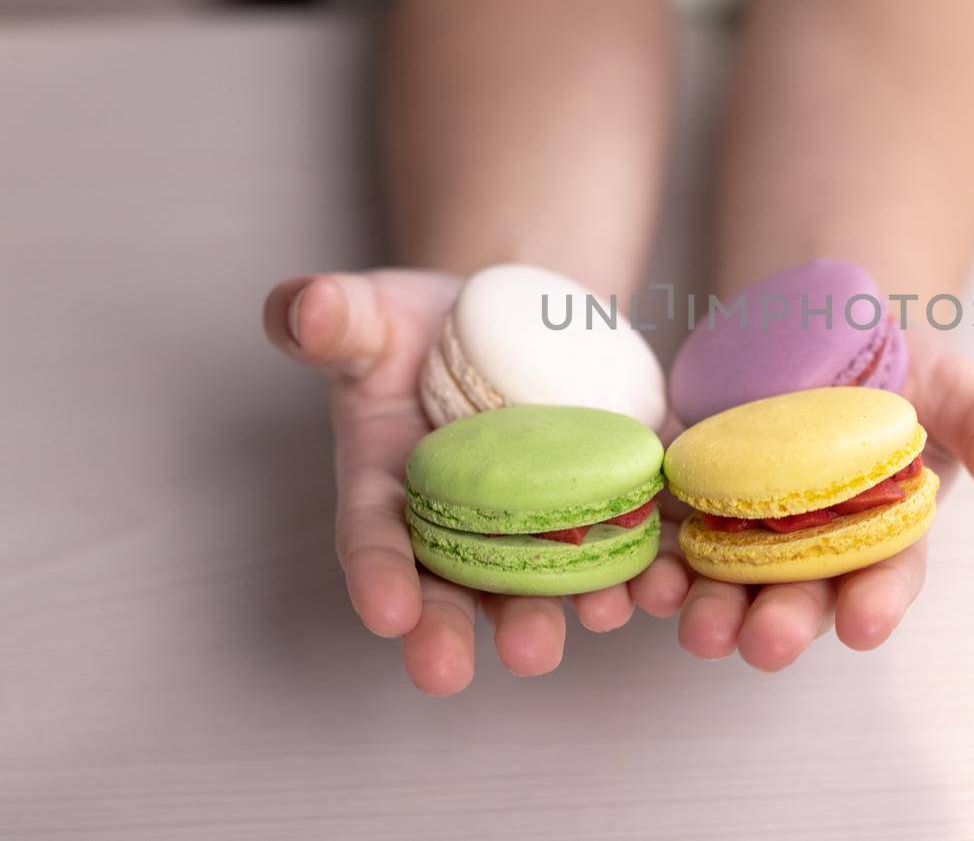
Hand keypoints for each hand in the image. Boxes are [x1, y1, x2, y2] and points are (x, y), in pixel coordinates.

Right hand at [262, 270, 691, 693]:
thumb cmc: (417, 328)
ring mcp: (535, 521)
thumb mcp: (368, 315)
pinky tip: (666, 582)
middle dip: (468, 629)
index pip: (375, 539)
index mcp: (389, 489)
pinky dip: (646, 566)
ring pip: (547, 581)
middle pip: (460, 587)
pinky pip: (624, 540)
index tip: (388, 613)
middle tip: (469, 665)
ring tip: (598, 620)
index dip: (379, 576)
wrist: (502, 316)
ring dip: (572, 606)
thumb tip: (308, 308)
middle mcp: (460, 525)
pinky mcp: (601, 499)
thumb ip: (330, 319)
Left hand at [670, 326, 973, 669]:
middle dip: (780, 622)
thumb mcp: (949, 382)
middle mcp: (812, 545)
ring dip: (708, 608)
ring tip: (691, 624)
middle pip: (799, 594)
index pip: (885, 575)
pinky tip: (640, 578)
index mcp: (883, 530)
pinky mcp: (690, 497)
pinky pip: (668, 538)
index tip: (863, 626)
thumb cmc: (895, 367)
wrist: (817, 322)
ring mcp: (747, 526)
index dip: (877, 602)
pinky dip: (654, 564)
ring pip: (727, 582)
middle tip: (761, 643)